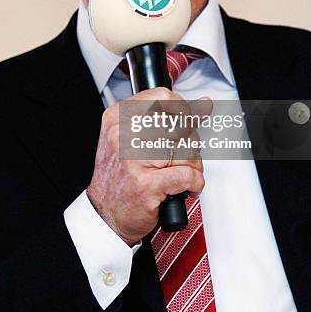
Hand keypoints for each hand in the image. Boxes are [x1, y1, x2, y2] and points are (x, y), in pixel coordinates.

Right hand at [86, 87, 208, 245]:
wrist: (106, 214)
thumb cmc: (122, 174)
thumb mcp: (135, 136)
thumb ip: (168, 117)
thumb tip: (204, 103)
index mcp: (118, 118)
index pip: (162, 97)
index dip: (182, 109)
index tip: (186, 121)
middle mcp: (123, 135)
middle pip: (180, 126)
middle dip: (189, 144)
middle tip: (178, 157)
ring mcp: (134, 160)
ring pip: (187, 150)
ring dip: (193, 166)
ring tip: (180, 173)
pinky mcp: (147, 185)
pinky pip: (189, 175)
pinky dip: (195, 183)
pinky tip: (186, 187)